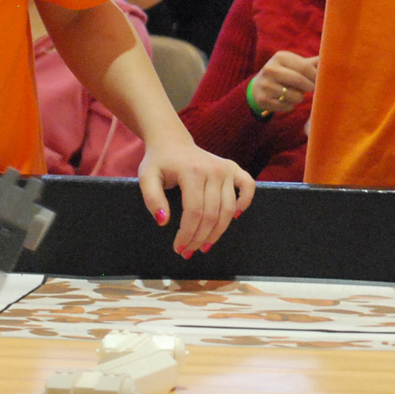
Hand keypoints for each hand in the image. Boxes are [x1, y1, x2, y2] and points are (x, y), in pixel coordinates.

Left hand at [137, 138, 255, 257]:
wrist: (172, 142)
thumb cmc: (159, 162)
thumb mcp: (147, 177)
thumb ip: (152, 199)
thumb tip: (164, 221)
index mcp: (191, 171)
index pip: (194, 212)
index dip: (187, 234)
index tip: (179, 248)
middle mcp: (213, 169)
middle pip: (211, 214)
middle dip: (200, 238)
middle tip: (188, 251)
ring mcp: (225, 168)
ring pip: (228, 209)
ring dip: (218, 232)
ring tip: (204, 245)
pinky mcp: (233, 168)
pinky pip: (248, 186)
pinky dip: (245, 202)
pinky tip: (235, 217)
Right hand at [247, 51, 317, 117]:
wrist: (258, 86)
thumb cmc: (284, 73)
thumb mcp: (294, 64)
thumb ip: (312, 62)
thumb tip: (332, 58)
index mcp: (280, 57)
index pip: (305, 67)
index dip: (316, 76)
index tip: (320, 81)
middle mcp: (270, 69)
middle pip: (299, 80)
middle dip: (309, 87)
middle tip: (311, 88)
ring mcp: (265, 85)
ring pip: (294, 96)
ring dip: (299, 98)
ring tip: (295, 94)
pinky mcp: (263, 99)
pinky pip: (286, 107)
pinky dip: (290, 106)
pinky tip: (285, 101)